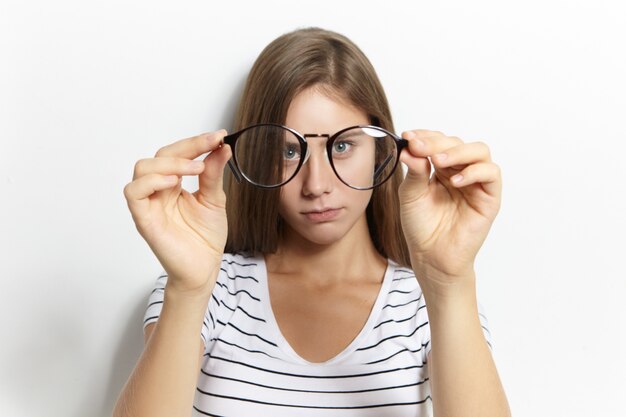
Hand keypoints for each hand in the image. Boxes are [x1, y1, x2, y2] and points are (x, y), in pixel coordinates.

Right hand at [123, 130, 231, 294]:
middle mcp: (158, 191)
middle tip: (211, 145)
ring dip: (170, 163)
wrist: (204, 268)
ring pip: (142, 168)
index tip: (219, 135)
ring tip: (196, 169)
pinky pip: (134, 192)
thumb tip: (221, 148)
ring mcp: (149, 204)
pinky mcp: (143, 218)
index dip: (196, 142)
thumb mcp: (214, 200)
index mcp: (173, 185)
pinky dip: (152, 182)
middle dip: (187, 147)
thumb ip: (213, 174)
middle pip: (160, 156)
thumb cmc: (205, 237)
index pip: (177, 154)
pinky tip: (174, 184)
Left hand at [398, 130, 501, 291]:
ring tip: (438, 161)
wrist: (431, 256)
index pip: (438, 142)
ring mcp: (476, 182)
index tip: (408, 136)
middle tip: (419, 146)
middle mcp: (460, 171)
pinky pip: (491, 174)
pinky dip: (474, 171)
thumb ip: (414, 171)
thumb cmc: (421, 227)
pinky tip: (454, 181)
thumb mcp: (410, 195)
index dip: (425, 135)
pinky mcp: (489, 197)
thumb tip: (410, 148)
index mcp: (440, 168)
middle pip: (457, 143)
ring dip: (457, 151)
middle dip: (436, 142)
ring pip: (479, 151)